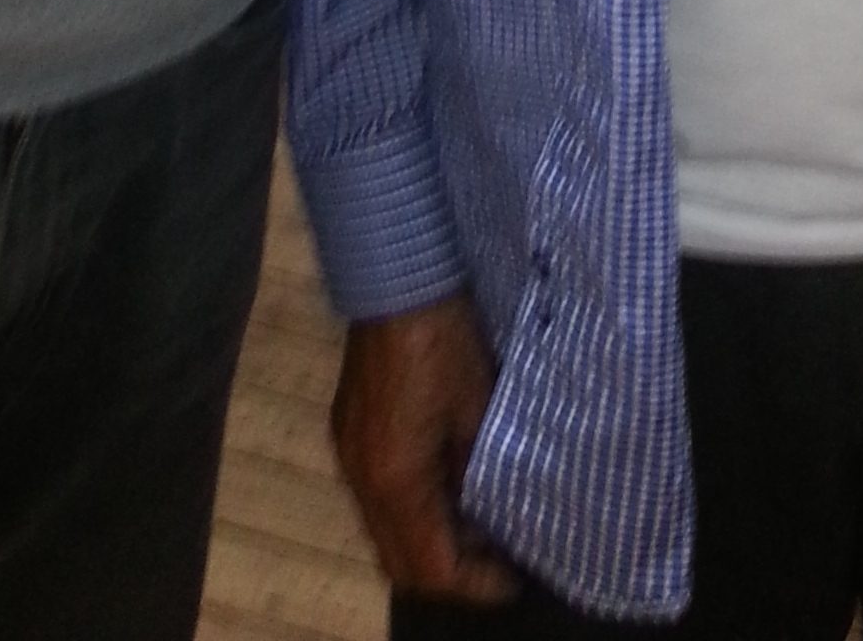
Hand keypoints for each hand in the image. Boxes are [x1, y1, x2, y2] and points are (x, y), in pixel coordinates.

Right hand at [332, 295, 516, 603]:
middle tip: (497, 560)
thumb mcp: (480, 410)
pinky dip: (411, 510)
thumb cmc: (446, 341)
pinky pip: (377, 499)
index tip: (515, 577)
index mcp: (395, 479)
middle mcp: (362, 480)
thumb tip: (495, 519)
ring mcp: (349, 457)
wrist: (395, 277)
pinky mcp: (347, 434)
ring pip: (384, 533)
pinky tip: (446, 485)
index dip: (476, 584)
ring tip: (477, 523)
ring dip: (429, 541)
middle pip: (399, 564)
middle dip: (450, 574)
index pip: (431, 567)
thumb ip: (483, 474)